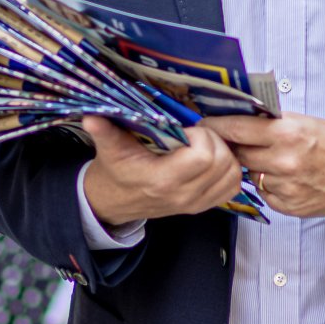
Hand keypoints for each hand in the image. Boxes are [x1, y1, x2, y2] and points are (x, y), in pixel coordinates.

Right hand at [81, 116, 241, 227]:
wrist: (115, 201)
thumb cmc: (115, 170)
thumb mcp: (108, 149)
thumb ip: (103, 131)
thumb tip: (91, 117)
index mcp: (162, 180)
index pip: (203, 156)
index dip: (200, 136)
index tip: (186, 129)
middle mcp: (184, 195)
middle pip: (223, 162)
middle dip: (215, 140)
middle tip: (197, 133)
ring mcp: (196, 204)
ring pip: (233, 174)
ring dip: (225, 153)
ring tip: (205, 144)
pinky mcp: (204, 206)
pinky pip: (233, 186)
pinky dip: (229, 169)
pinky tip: (212, 158)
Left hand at [202, 113, 324, 218]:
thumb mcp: (304, 121)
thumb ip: (271, 123)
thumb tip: (237, 119)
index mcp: (288, 133)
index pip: (236, 128)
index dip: (217, 126)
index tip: (205, 124)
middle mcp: (284, 161)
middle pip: (238, 153)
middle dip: (233, 147)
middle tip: (232, 142)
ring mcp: (286, 187)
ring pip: (251, 175)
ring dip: (255, 167)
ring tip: (273, 160)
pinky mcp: (289, 206)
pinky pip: (265, 193)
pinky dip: (269, 185)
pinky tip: (286, 177)